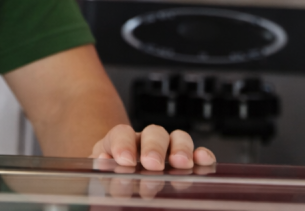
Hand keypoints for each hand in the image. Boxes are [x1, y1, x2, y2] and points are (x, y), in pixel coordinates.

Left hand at [91, 124, 215, 170]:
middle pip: (154, 133)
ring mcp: (167, 148)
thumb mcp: (100, 170)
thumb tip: (104, 161)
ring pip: (177, 138)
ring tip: (181, 164)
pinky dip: (202, 155)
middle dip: (154, 147)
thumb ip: (101, 167)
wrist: (118, 173)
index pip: (121, 134)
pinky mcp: (184, 160)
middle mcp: (145, 140)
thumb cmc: (110, 172)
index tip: (124, 160)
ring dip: (181, 149)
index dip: (123, 144)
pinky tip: (204, 161)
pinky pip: (196, 153)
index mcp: (121, 141)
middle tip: (152, 163)